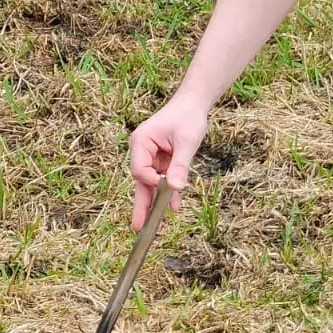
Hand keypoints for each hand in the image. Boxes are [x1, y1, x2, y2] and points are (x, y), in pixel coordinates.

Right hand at [127, 97, 206, 230]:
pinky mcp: (162, 161)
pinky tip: (174, 207)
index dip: (152, 182)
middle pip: (140, 181)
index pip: (140, 169)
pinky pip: (163, 180)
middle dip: (141, 203)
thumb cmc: (188, 117)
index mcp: (141, 142)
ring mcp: (151, 157)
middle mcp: (142, 150)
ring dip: (155, 201)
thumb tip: (174, 188)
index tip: (165, 186)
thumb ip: (180, 165)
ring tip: (149, 226)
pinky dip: (169, 193)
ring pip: (151, 184)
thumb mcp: (186, 142)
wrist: (194, 105)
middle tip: (137, 227)